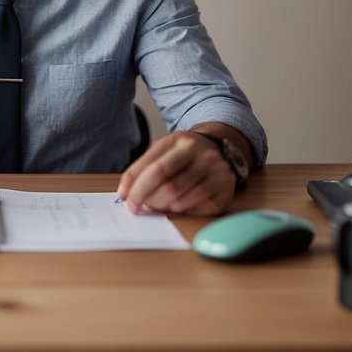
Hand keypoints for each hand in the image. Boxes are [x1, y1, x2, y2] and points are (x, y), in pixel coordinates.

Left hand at [117, 128, 238, 215]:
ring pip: (182, 201)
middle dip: (150, 201)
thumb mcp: (162, 150)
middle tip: (142, 205)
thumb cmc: (182, 154)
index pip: (155, 169)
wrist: (217, 148)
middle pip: (168, 188)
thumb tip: (125, 192)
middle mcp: (202, 154)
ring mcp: (217, 171)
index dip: (137, 189)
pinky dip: (183, 210)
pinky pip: (199, 209)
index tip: (126, 199)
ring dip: (165, 207)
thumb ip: (142, 167)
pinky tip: (179, 204)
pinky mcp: (226, 187)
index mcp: (180, 141)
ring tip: (160, 203)